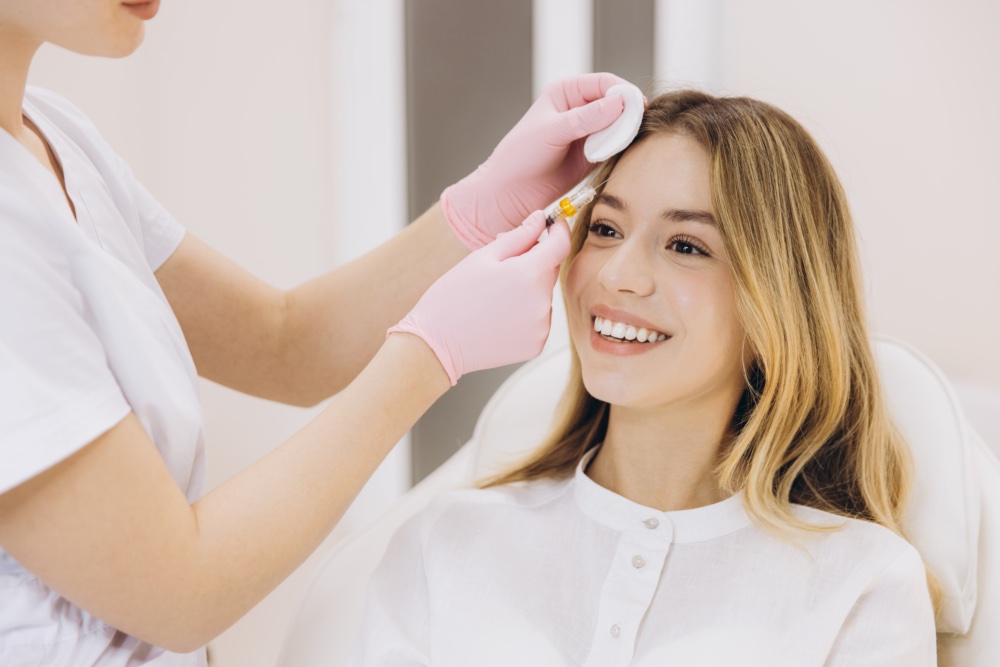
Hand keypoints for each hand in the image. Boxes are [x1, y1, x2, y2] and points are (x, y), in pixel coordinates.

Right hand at [388, 211, 570, 384]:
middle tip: (500, 267)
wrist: (436, 344)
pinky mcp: (536, 344)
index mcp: (528, 274)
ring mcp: (540, 326)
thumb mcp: (482, 257)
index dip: (558, 231)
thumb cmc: (453, 296)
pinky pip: (538, 319)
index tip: (553, 225)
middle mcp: (541, 302)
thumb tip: (541, 219)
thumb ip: (518, 236)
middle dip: (532, 263)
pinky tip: (499, 316)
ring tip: (494, 298)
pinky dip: (525, 313)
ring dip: (528, 290)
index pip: (560, 245)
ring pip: (543, 295)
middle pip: (549, 271)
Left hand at [442, 73, 629, 248]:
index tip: (636, 106)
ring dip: (625, 133)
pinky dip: (620, 149)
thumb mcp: (552, 131)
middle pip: (617, 103)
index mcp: (567, 92)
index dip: (623, 92)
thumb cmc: (520, 156)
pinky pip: (615, 147)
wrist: (510, 193)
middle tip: (634, 128)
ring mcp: (589, 132)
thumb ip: (584, 118)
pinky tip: (617, 156)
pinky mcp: (594, 154)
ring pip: (619, 125)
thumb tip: (618, 103)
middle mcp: (580, 108)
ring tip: (621, 145)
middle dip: (627, 114)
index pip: (604, 83)